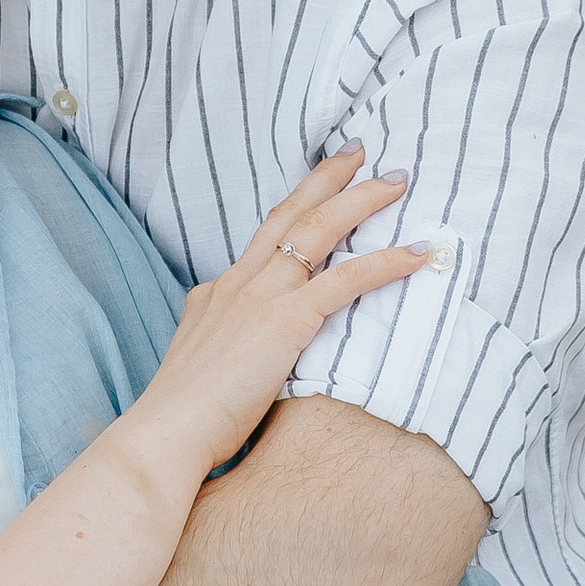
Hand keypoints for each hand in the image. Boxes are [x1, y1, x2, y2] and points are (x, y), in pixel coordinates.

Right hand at [137, 153, 429, 483]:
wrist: (166, 432)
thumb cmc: (183, 420)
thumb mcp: (202, 369)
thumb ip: (226, 352)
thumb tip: (246, 361)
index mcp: (217, 294)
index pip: (262, 241)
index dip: (294, 210)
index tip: (318, 191)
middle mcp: (238, 283)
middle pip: (289, 214)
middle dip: (327, 179)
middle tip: (358, 153)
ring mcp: (261, 297)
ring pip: (319, 229)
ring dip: (362, 200)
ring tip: (397, 180)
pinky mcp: (285, 321)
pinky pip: (346, 280)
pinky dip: (386, 261)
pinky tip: (418, 253)